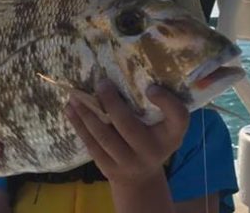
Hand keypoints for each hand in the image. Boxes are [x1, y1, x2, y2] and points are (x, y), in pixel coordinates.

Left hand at [65, 80, 189, 185]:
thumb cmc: (154, 141)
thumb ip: (158, 106)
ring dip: (87, 113)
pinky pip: (91, 145)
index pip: (178, 118)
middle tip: (101, 83)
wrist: (141, 178)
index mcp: (171, 136)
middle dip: (111, 103)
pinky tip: (70, 109)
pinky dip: (79, 125)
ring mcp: (129, 162)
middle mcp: (152, 151)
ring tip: (76, 95)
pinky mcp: (109, 168)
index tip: (150, 88)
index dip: (166, 101)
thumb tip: (129, 72)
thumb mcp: (165, 127)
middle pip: (129, 127)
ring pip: (104, 136)